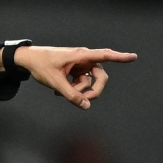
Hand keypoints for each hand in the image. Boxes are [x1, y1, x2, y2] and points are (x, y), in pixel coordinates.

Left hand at [0, 46, 136, 108]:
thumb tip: (86, 106)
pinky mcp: (75, 71)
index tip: (134, 57)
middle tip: (87, 101)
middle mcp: (83, 59)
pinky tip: (59, 92)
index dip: (120, 57)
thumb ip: (71, 95)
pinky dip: (72, 89)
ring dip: (78, 91)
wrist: (28, 61)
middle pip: (100, 77)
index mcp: (80, 56)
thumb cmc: (41, 66)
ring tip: (61, 93)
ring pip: (89, 83)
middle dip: (94, 90)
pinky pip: (80, 84)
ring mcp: (79, 66)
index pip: (104, 56)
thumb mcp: (55, 83)